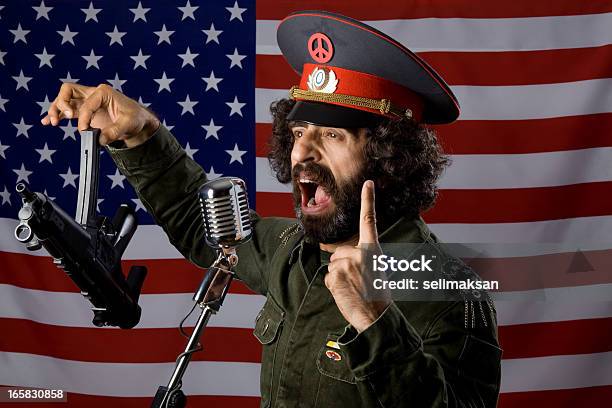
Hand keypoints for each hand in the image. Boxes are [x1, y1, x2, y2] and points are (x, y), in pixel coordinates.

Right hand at [41, 83, 159, 146]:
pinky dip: (57, 115)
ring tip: (52, 122)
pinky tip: (46, 121)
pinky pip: (67, 111)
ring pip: (65, 100)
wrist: (138, 122)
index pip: (87, 103)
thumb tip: (100, 139)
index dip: (84, 117)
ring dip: (56, 109)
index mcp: (104, 92)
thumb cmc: (135, 118)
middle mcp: (93, 94)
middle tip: (65, 117)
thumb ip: (114, 131)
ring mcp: (87, 102)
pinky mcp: (85, 111)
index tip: (85, 130)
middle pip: (69, 91)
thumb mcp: (129, 124)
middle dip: (62, 102)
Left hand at [325, 180, 390, 332]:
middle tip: (358, 282)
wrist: (376, 317)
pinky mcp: (335, 274)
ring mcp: (346, 263)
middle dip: (343, 265)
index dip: (368, 200)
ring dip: (338, 277)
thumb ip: (360, 258)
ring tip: (353, 289)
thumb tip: (336, 255)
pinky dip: (334, 286)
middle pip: (339, 252)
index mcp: (373, 250)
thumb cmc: (377, 296)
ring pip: (333, 265)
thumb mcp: (375, 270)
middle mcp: (360, 253)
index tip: (368, 183)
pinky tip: (346, 293)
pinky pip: (328, 277)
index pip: (369, 220)